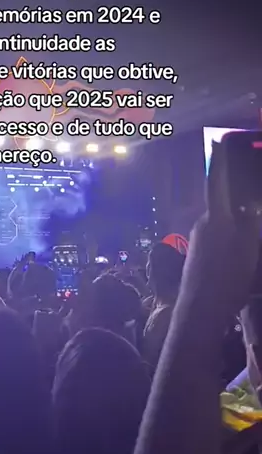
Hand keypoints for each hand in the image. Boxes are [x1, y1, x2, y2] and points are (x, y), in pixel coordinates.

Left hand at [183, 141, 259, 314]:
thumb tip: (253, 205)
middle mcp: (203, 223)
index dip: (219, 160)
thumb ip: (252, 222)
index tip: (220, 141)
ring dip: (235, 218)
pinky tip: (241, 248)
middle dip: (235, 194)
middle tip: (250, 187)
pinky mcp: (199, 255)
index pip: (217, 180)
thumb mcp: (249, 247)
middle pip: (222, 201)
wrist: (199, 313)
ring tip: (252, 223)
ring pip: (221, 221)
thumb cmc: (226, 278)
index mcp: (215, 216)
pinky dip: (231, 234)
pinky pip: (218, 236)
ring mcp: (199, 240)